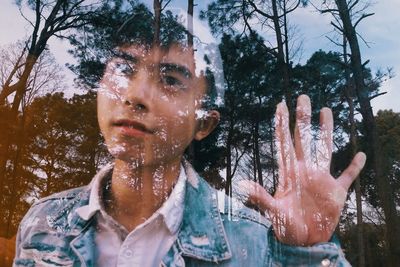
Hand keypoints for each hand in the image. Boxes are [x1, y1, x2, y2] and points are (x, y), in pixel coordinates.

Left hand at [239, 95, 365, 245]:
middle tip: (303, 96)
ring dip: (326, 131)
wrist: (304, 241)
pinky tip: (360, 155)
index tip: (280, 105)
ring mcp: (321, 179)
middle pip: (304, 139)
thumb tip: (243, 185)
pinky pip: (348, 176)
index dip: (282, 125)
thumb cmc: (286, 227)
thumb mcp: (273, 212)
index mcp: (290, 173)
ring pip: (325, 149)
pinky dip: (354, 167)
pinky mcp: (336, 192)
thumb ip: (261, 197)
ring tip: (326, 110)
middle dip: (303, 118)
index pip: (284, 143)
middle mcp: (305, 171)